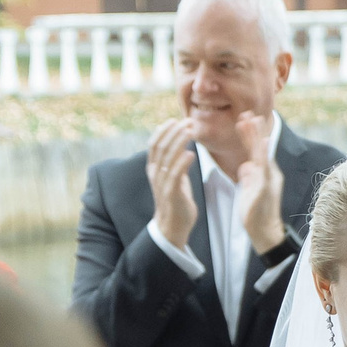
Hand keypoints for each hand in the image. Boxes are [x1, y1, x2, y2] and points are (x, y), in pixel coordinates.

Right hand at [146, 116, 198, 249]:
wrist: (172, 227)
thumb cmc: (176, 201)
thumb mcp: (174, 178)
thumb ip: (175, 163)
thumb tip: (181, 147)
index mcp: (154, 169)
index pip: (154, 144)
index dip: (163, 130)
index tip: (175, 119)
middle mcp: (155, 174)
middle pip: (161, 146)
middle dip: (173, 131)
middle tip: (187, 121)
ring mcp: (162, 183)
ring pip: (168, 157)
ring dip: (179, 141)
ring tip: (190, 130)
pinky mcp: (171, 194)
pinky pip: (176, 175)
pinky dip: (183, 163)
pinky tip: (192, 154)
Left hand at [234, 112, 286, 254]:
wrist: (264, 233)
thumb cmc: (256, 213)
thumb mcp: (250, 191)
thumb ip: (249, 177)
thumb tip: (245, 167)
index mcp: (264, 173)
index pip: (256, 149)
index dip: (250, 134)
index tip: (243, 118)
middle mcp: (269, 174)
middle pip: (259, 148)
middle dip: (253, 130)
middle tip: (246, 113)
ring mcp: (268, 181)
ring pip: (262, 156)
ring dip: (257, 138)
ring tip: (252, 123)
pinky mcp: (266, 191)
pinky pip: (264, 171)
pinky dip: (263, 158)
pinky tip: (261, 146)